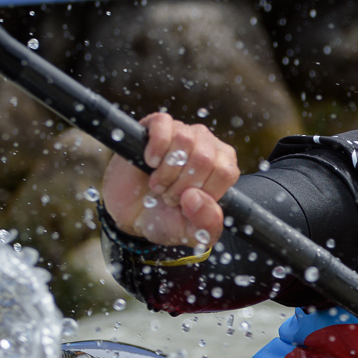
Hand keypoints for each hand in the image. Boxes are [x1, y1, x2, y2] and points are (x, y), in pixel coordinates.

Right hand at [100, 112, 239, 249]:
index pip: (226, 172)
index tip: (187, 203)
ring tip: (158, 184)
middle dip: (182, 185)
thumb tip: (195, 198)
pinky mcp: (156, 126)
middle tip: (168, 196)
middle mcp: (207, 146)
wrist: (131, 215)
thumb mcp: (192, 233)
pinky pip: (163, 124)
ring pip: (185, 140)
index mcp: (224, 168)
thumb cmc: (167, 219)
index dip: (203, 192)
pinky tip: (150, 162)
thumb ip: (207, 225)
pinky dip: (156, 147)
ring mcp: (182, 132)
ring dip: (167, 171)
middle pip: (205, 157)